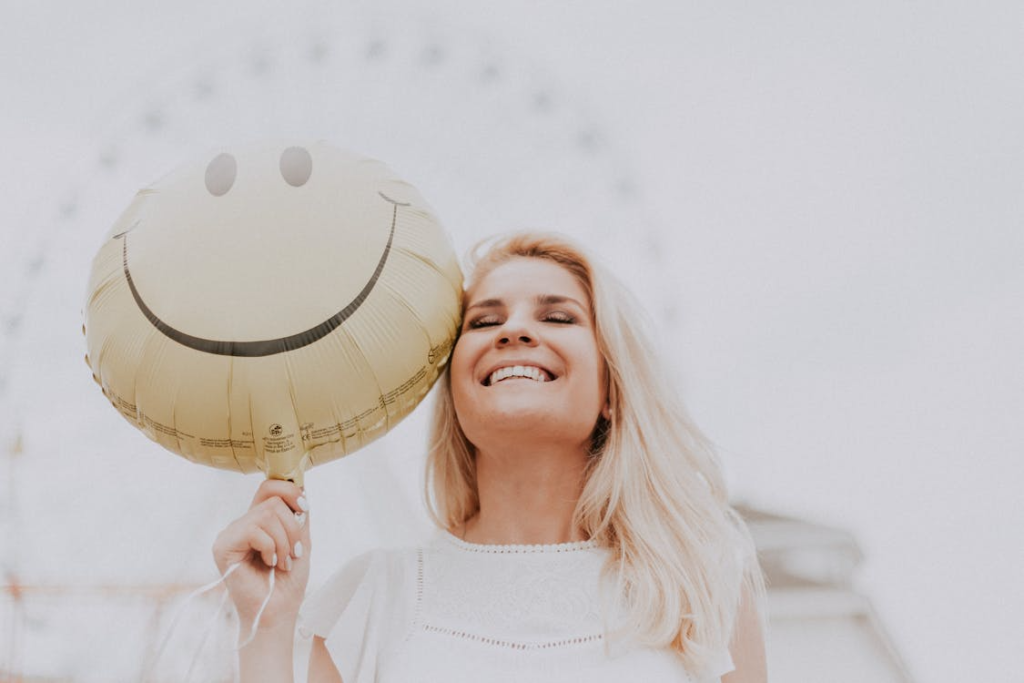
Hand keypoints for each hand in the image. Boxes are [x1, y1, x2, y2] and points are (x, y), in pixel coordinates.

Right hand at [212, 479, 310, 632]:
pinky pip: (254, 530)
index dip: (290, 491)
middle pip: (272, 500)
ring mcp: (230, 534)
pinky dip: (270, 547)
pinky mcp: (223, 546)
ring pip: (266, 514)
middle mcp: (242, 523)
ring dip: (284, 541)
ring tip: (283, 562)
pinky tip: (269, 563)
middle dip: (292, 527)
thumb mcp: (300, 540)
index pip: (269, 487)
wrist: (279, 610)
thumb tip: (301, 486)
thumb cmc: (288, 580)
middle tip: (293, 553)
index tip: (304, 509)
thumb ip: (298, 514)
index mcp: (258, 520)